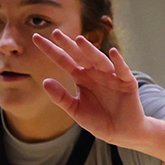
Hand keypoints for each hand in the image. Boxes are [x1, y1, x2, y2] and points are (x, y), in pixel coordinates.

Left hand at [32, 29, 145, 146]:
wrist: (120, 131)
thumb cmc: (97, 119)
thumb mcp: (74, 109)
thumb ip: (60, 96)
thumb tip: (44, 81)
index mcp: (81, 77)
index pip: (63, 61)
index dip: (51, 50)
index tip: (36, 39)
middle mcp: (95, 73)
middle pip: (79, 56)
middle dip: (68, 45)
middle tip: (55, 33)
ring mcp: (111, 76)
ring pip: (99, 60)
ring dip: (90, 50)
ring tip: (79, 40)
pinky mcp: (127, 82)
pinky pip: (122, 70)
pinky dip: (118, 62)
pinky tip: (112, 52)